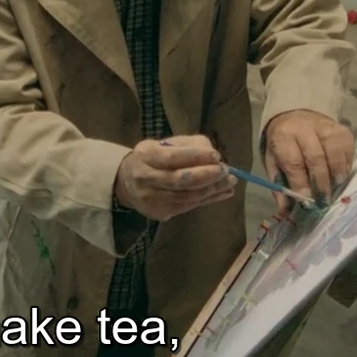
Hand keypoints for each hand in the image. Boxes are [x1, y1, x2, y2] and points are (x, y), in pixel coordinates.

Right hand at [114, 135, 237, 220]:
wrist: (126, 183)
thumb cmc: (151, 158)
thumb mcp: (163, 144)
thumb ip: (188, 145)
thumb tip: (212, 154)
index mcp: (145, 156)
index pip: (171, 157)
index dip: (195, 157)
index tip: (216, 155)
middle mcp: (146, 179)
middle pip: (179, 180)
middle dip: (206, 175)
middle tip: (225, 170)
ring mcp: (152, 199)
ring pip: (187, 196)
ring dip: (212, 190)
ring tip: (229, 182)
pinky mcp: (160, 213)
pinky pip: (189, 207)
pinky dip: (208, 199)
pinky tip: (222, 193)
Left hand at [262, 110, 355, 217]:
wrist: (295, 116)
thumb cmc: (284, 145)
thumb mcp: (273, 163)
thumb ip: (279, 187)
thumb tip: (284, 212)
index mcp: (283, 137)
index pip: (293, 163)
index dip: (301, 184)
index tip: (306, 202)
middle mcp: (304, 128)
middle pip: (316, 158)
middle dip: (320, 182)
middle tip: (323, 200)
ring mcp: (325, 126)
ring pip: (334, 151)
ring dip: (336, 172)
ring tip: (335, 185)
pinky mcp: (341, 129)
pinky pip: (348, 148)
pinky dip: (346, 164)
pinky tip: (342, 174)